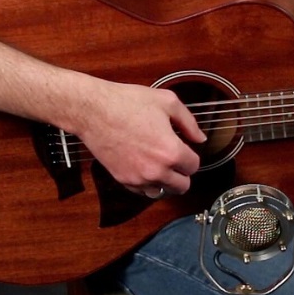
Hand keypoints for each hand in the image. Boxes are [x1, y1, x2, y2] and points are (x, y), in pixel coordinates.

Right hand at [73, 82, 206, 196]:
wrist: (93, 111)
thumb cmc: (127, 103)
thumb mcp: (167, 102)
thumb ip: (189, 123)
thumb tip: (200, 137)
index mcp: (171, 151)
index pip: (194, 166)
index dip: (191, 156)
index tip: (185, 149)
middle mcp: (156, 170)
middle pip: (182, 186)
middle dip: (182, 173)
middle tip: (176, 159)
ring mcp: (138, 178)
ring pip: (163, 192)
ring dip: (166, 181)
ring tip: (160, 164)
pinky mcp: (123, 180)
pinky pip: (143, 192)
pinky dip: (147, 184)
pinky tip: (145, 168)